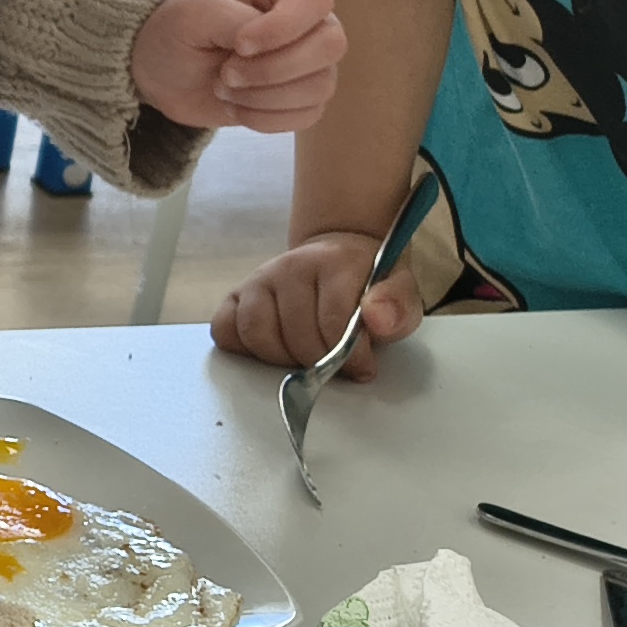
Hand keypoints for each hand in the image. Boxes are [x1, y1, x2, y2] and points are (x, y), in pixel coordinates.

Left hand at [131, 0, 345, 132]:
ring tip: (224, 88)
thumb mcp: (192, 13)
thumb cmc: (176, 29)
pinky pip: (308, 115)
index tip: (240, 44)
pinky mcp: (301, 97)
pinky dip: (266, 118)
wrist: (162, 72)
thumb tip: (266, 46)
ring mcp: (308, 60)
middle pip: (331, 45)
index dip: (284, 26)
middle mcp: (305, 20)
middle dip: (274, 69)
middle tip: (227, 73)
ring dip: (264, 97)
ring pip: (320, 86)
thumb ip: (234, 19)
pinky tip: (236, 108)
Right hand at [215, 225, 420, 374]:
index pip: (334, 319)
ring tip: (305, 359)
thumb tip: (376, 320)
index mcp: (335, 261)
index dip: (350, 355)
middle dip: (319, 362)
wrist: (336, 257)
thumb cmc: (368, 284)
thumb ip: (396, 307)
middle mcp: (290, 266)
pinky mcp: (236, 294)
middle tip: (334, 366)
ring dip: (282, 359)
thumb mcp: (401, 292)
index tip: (363, 369)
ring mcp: (259, 279)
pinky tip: (273, 349)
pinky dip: (245, 348)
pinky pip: (225, 330)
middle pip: (296, 333)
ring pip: (257, 333)